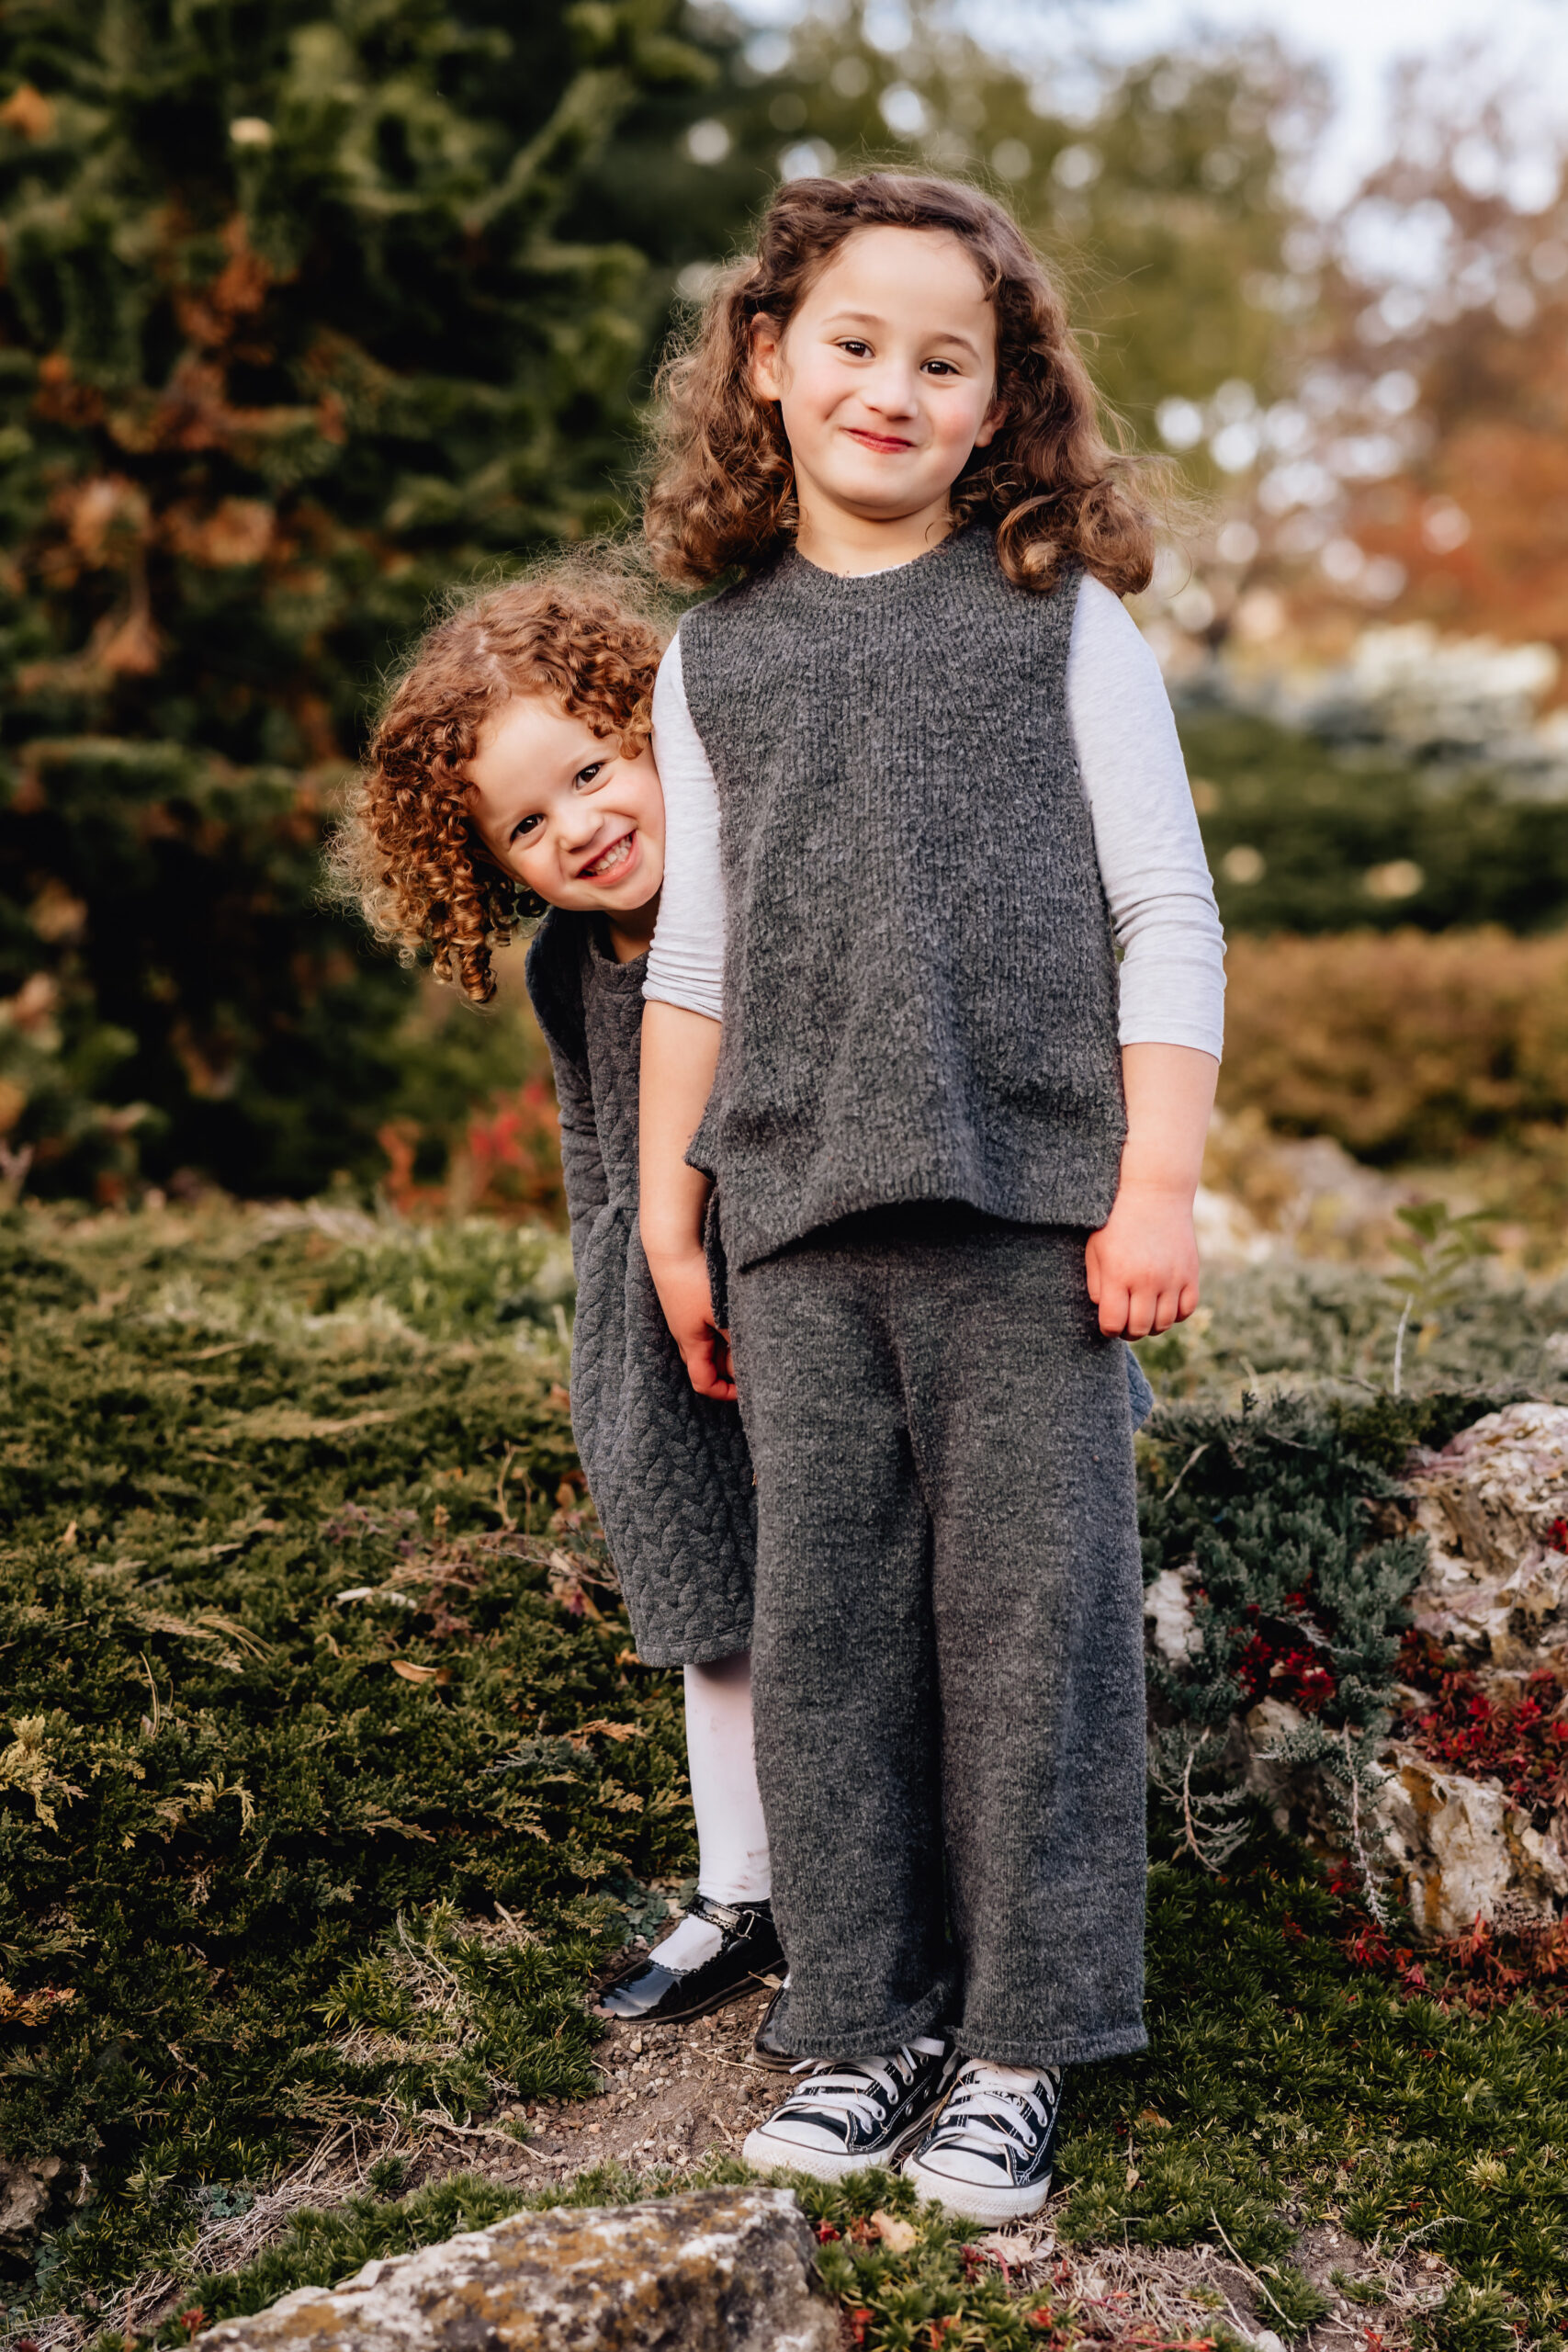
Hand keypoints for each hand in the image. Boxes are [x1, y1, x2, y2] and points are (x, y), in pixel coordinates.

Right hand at [646, 1246, 737, 1400]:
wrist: (671, 1245)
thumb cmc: (693, 1279)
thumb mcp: (720, 1314)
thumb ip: (735, 1340)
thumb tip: (749, 1362)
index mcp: (690, 1343)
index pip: (703, 1382)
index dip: (724, 1392)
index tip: (747, 1388)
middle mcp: (685, 1335)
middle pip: (708, 1365)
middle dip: (730, 1369)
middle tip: (754, 1359)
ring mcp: (685, 1317)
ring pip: (709, 1344)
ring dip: (728, 1347)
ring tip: (748, 1335)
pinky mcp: (687, 1301)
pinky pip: (706, 1325)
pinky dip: (722, 1328)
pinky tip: (736, 1315)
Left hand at [1084, 1181, 1199, 1339]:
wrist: (1154, 1192)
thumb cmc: (1116, 1221)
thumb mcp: (1095, 1250)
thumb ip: (1096, 1285)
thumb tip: (1106, 1313)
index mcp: (1118, 1274)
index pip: (1113, 1323)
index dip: (1108, 1329)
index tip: (1108, 1322)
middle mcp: (1147, 1280)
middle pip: (1139, 1328)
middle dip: (1129, 1331)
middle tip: (1125, 1321)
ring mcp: (1172, 1278)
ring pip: (1164, 1324)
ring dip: (1151, 1325)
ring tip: (1143, 1312)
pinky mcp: (1191, 1274)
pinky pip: (1186, 1310)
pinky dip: (1175, 1314)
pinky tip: (1164, 1303)